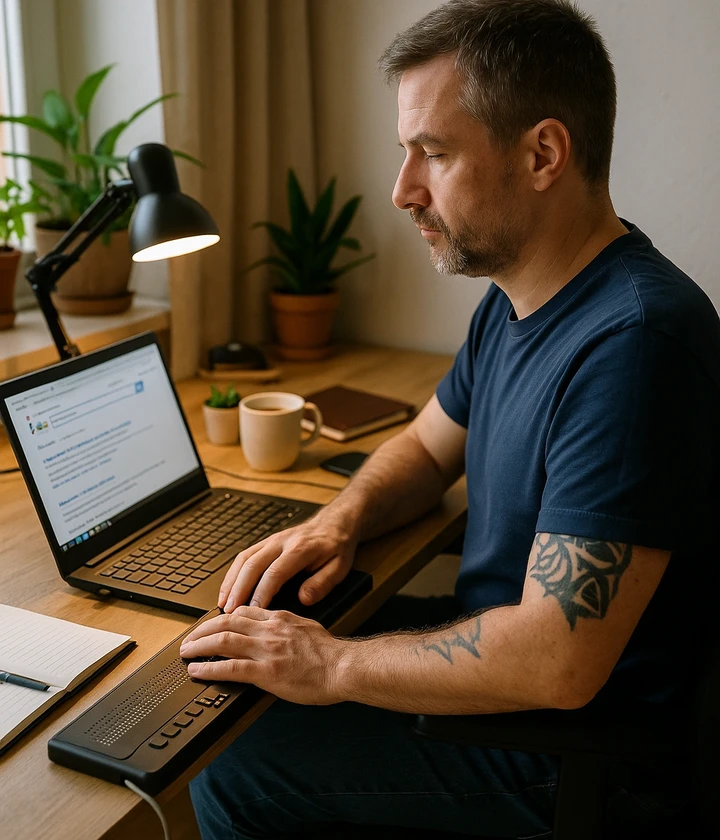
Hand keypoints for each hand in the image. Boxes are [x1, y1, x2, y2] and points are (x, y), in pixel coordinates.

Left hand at [179, 607, 346, 703]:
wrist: (344, 667)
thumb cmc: (331, 654)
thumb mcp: (307, 628)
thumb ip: (287, 626)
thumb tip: (275, 630)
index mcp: (279, 618)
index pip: (243, 611)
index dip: (222, 617)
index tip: (212, 626)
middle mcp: (270, 630)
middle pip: (227, 621)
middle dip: (203, 629)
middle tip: (189, 638)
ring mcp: (267, 650)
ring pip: (223, 640)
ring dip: (199, 645)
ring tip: (186, 652)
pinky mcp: (266, 672)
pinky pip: (230, 668)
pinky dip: (209, 668)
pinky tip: (197, 670)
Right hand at [219, 517, 357, 611]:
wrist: (334, 523)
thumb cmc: (337, 547)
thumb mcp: (339, 567)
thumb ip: (322, 583)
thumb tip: (304, 598)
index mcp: (300, 549)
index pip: (275, 572)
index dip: (262, 593)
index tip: (253, 611)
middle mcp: (281, 542)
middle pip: (253, 565)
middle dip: (239, 589)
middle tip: (230, 611)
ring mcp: (271, 540)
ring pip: (244, 559)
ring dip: (231, 582)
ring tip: (223, 604)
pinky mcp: (266, 542)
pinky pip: (244, 556)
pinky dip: (232, 574)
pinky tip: (228, 589)